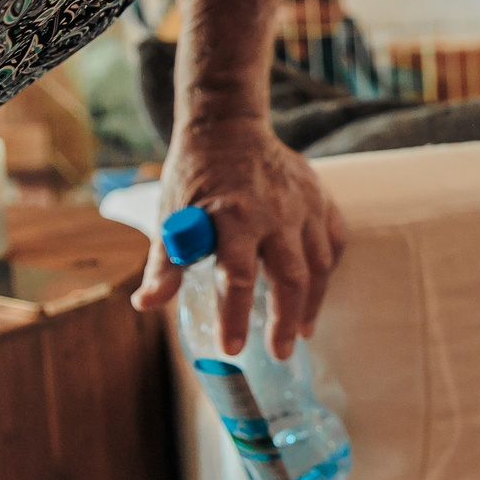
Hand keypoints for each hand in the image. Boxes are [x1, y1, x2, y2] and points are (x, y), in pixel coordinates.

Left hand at [131, 114, 346, 356]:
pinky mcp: (320, 197)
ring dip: (311, 303)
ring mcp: (304, 204)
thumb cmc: (195, 175)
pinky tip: (318, 288)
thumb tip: (146, 304)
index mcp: (233, 216)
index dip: (235, 316)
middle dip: (285, 321)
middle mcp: (275, 211)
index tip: (233, 348)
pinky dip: (328, 269)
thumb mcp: (170, 215)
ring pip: (319, 264)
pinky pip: (333, 241)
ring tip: (302, 331)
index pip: (237, 277)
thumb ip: (163, 263)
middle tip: (280, 353)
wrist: (228, 126)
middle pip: (290, 277)